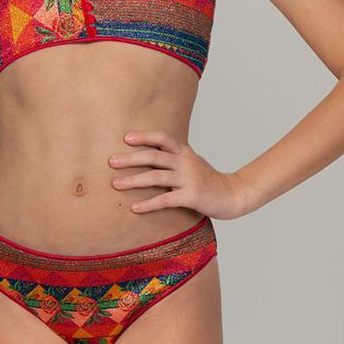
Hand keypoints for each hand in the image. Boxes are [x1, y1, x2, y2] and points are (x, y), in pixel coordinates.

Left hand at [108, 129, 248, 219]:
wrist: (232, 194)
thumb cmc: (206, 179)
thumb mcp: (191, 162)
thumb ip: (173, 157)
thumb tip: (145, 154)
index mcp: (185, 152)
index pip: (162, 138)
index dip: (144, 136)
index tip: (125, 138)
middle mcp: (186, 162)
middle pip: (154, 156)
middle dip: (130, 158)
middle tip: (111, 162)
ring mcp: (189, 179)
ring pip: (156, 177)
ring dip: (133, 180)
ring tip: (116, 184)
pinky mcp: (191, 196)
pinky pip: (165, 199)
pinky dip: (148, 204)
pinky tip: (134, 207)